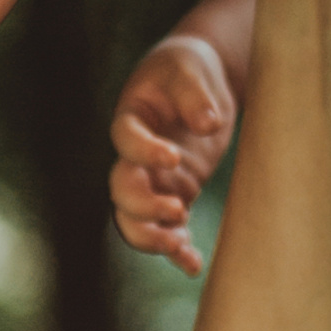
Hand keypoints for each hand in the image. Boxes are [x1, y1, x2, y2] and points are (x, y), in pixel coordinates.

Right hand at [110, 35, 238, 276]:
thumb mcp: (191, 68)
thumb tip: (208, 124)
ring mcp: (154, 178)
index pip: (125, 139)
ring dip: (151, 237)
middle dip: (143, 205)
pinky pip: (167, 227)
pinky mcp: (176, 191)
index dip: (144, 152)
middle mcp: (136, 154)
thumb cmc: (189, 66)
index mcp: (132, 117)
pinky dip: (176, 248)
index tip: (173, 156)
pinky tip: (193, 264)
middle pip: (121, 189)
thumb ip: (195, 94)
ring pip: (134, 217)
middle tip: (178, 210)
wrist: (199, 78)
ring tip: (179, 248)